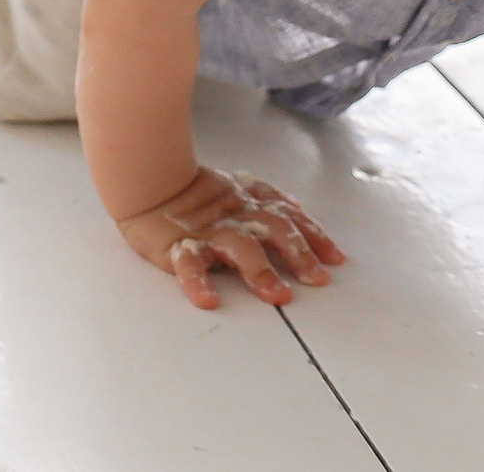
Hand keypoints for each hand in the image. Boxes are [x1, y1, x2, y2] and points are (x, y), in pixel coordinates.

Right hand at [117, 165, 347, 309]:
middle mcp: (235, 215)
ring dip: (260, 271)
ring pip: (239, 247)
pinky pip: (189, 264)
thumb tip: (297, 209)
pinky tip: (208, 300)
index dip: (313, 235)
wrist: (148, 182)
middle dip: (297, 253)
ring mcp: (208, 231)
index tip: (335, 258)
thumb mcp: (236, 189)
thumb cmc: (193, 193)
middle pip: (272, 229)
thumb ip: (266, 200)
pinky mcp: (179, 246)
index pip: (288, 216)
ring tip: (277, 294)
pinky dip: (198, 282)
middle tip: (316, 278)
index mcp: (249, 202)